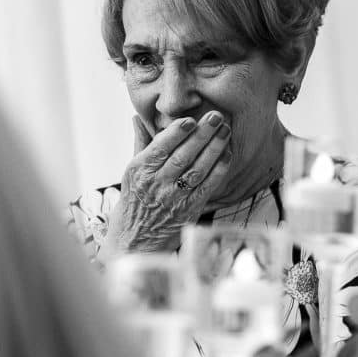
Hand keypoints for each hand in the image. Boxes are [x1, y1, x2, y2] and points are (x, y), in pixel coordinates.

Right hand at [98, 112, 231, 261]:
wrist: (135, 239)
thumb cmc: (134, 201)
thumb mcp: (130, 171)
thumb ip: (140, 143)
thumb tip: (139, 117)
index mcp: (139, 170)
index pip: (160, 147)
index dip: (176, 133)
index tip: (190, 120)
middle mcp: (156, 184)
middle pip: (182, 156)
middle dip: (201, 134)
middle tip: (216, 117)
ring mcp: (173, 198)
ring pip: (197, 169)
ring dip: (213, 148)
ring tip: (225, 131)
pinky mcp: (189, 210)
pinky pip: (207, 187)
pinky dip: (218, 170)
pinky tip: (226, 155)